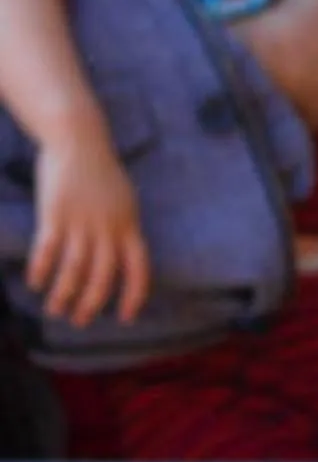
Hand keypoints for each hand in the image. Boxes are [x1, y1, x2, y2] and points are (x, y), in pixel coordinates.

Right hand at [28, 132, 148, 326]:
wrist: (79, 140)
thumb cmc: (101, 171)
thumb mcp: (124, 201)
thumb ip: (124, 228)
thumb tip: (122, 254)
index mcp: (130, 227)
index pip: (138, 271)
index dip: (134, 296)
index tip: (126, 317)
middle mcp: (109, 229)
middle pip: (103, 276)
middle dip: (92, 303)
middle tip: (79, 321)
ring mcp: (82, 222)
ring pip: (75, 269)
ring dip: (64, 293)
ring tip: (55, 310)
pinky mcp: (55, 214)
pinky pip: (49, 249)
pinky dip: (43, 269)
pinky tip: (36, 284)